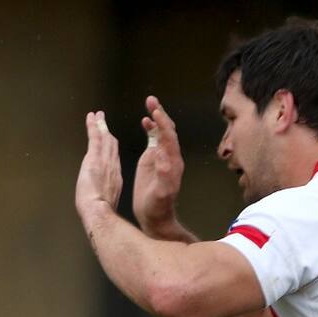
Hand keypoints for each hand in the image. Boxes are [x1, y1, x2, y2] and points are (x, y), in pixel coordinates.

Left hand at [75, 111, 122, 221]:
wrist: (98, 210)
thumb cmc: (101, 213)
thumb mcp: (108, 205)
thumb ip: (108, 198)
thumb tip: (106, 202)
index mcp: (115, 179)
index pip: (114, 159)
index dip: (113, 149)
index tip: (112, 140)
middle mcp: (112, 166)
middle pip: (111, 146)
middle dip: (108, 134)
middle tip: (105, 122)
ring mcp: (104, 160)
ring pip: (104, 139)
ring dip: (100, 126)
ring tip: (99, 115)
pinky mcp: (94, 157)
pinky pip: (94, 137)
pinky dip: (93, 126)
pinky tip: (92, 117)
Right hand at [132, 96, 184, 236]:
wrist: (155, 215)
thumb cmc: (158, 207)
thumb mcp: (161, 193)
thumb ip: (164, 176)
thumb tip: (162, 156)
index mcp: (172, 163)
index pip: (170, 138)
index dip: (163, 124)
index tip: (155, 112)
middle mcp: (170, 157)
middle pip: (168, 130)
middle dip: (160, 114)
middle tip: (151, 100)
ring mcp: (162, 157)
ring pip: (162, 132)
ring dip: (156, 117)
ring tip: (149, 103)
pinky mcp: (154, 159)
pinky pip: (154, 139)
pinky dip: (151, 128)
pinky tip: (145, 120)